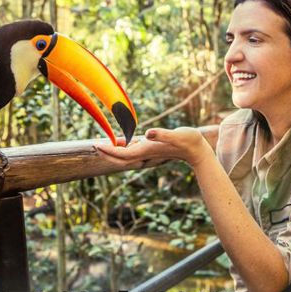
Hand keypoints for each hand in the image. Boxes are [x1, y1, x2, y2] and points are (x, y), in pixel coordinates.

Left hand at [95, 127, 213, 167]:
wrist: (197, 150)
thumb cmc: (188, 141)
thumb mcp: (176, 135)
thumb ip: (162, 134)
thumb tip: (148, 133)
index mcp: (147, 149)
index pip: (122, 154)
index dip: (108, 150)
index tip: (96, 145)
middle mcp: (145, 153)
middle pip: (120, 158)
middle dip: (106, 153)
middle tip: (93, 145)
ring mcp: (147, 152)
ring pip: (125, 155)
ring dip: (112, 151)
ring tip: (100, 144)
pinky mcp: (151, 148)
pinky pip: (132, 150)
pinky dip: (123, 147)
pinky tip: (120, 140)